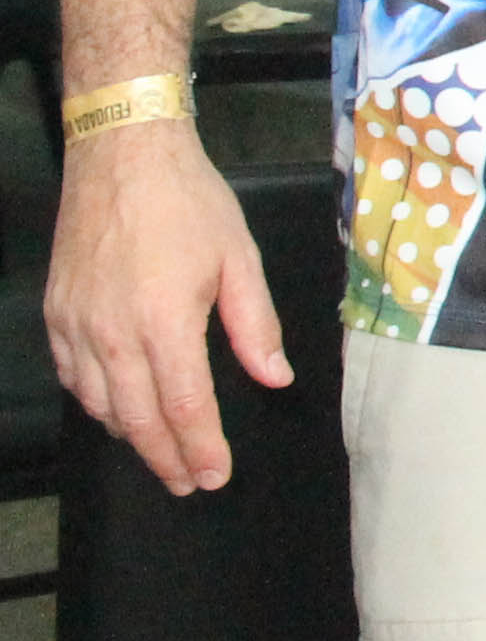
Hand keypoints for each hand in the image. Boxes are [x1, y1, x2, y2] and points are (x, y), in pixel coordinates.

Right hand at [45, 121, 288, 495]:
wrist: (123, 156)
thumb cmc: (187, 201)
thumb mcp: (239, 259)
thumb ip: (256, 325)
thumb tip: (274, 376)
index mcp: (165, 322)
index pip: (185, 407)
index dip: (201, 449)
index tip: (215, 475)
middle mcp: (113, 333)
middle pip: (138, 419)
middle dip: (167, 459)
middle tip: (190, 483)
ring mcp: (78, 325)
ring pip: (99, 404)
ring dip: (131, 434)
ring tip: (161, 451)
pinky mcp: (56, 314)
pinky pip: (72, 376)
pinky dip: (95, 401)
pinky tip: (116, 407)